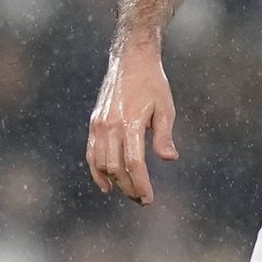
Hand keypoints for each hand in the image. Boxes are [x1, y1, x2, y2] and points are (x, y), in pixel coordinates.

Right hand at [86, 40, 177, 204]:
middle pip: (116, 168)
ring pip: (101, 164)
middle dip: (129, 188)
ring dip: (114, 182)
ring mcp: (99, 125)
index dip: (141, 185)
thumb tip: (169, 159)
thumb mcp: (165, 108)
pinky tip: (106, 185)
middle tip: (142, 200)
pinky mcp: (94, 123)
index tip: (148, 199)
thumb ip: (164, 135)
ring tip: (129, 193)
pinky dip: (96, 171)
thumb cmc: (152, 84)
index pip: (134, 164)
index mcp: (130, 123)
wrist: (130, 61)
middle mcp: (110, 126)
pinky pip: (91, 153)